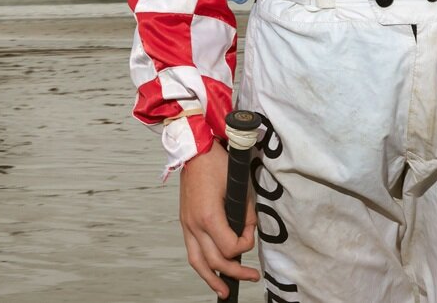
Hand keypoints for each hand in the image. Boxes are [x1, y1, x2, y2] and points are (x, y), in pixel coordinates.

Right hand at [178, 142, 259, 297]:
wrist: (194, 148)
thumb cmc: (216, 163)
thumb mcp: (239, 186)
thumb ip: (247, 213)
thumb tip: (249, 230)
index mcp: (208, 217)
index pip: (230, 248)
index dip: (246, 244)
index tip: (251, 231)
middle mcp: (194, 224)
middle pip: (215, 261)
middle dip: (235, 272)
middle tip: (251, 276)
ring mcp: (187, 224)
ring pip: (197, 261)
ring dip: (211, 278)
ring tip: (223, 291)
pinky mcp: (185, 221)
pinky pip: (191, 250)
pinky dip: (201, 264)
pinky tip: (210, 270)